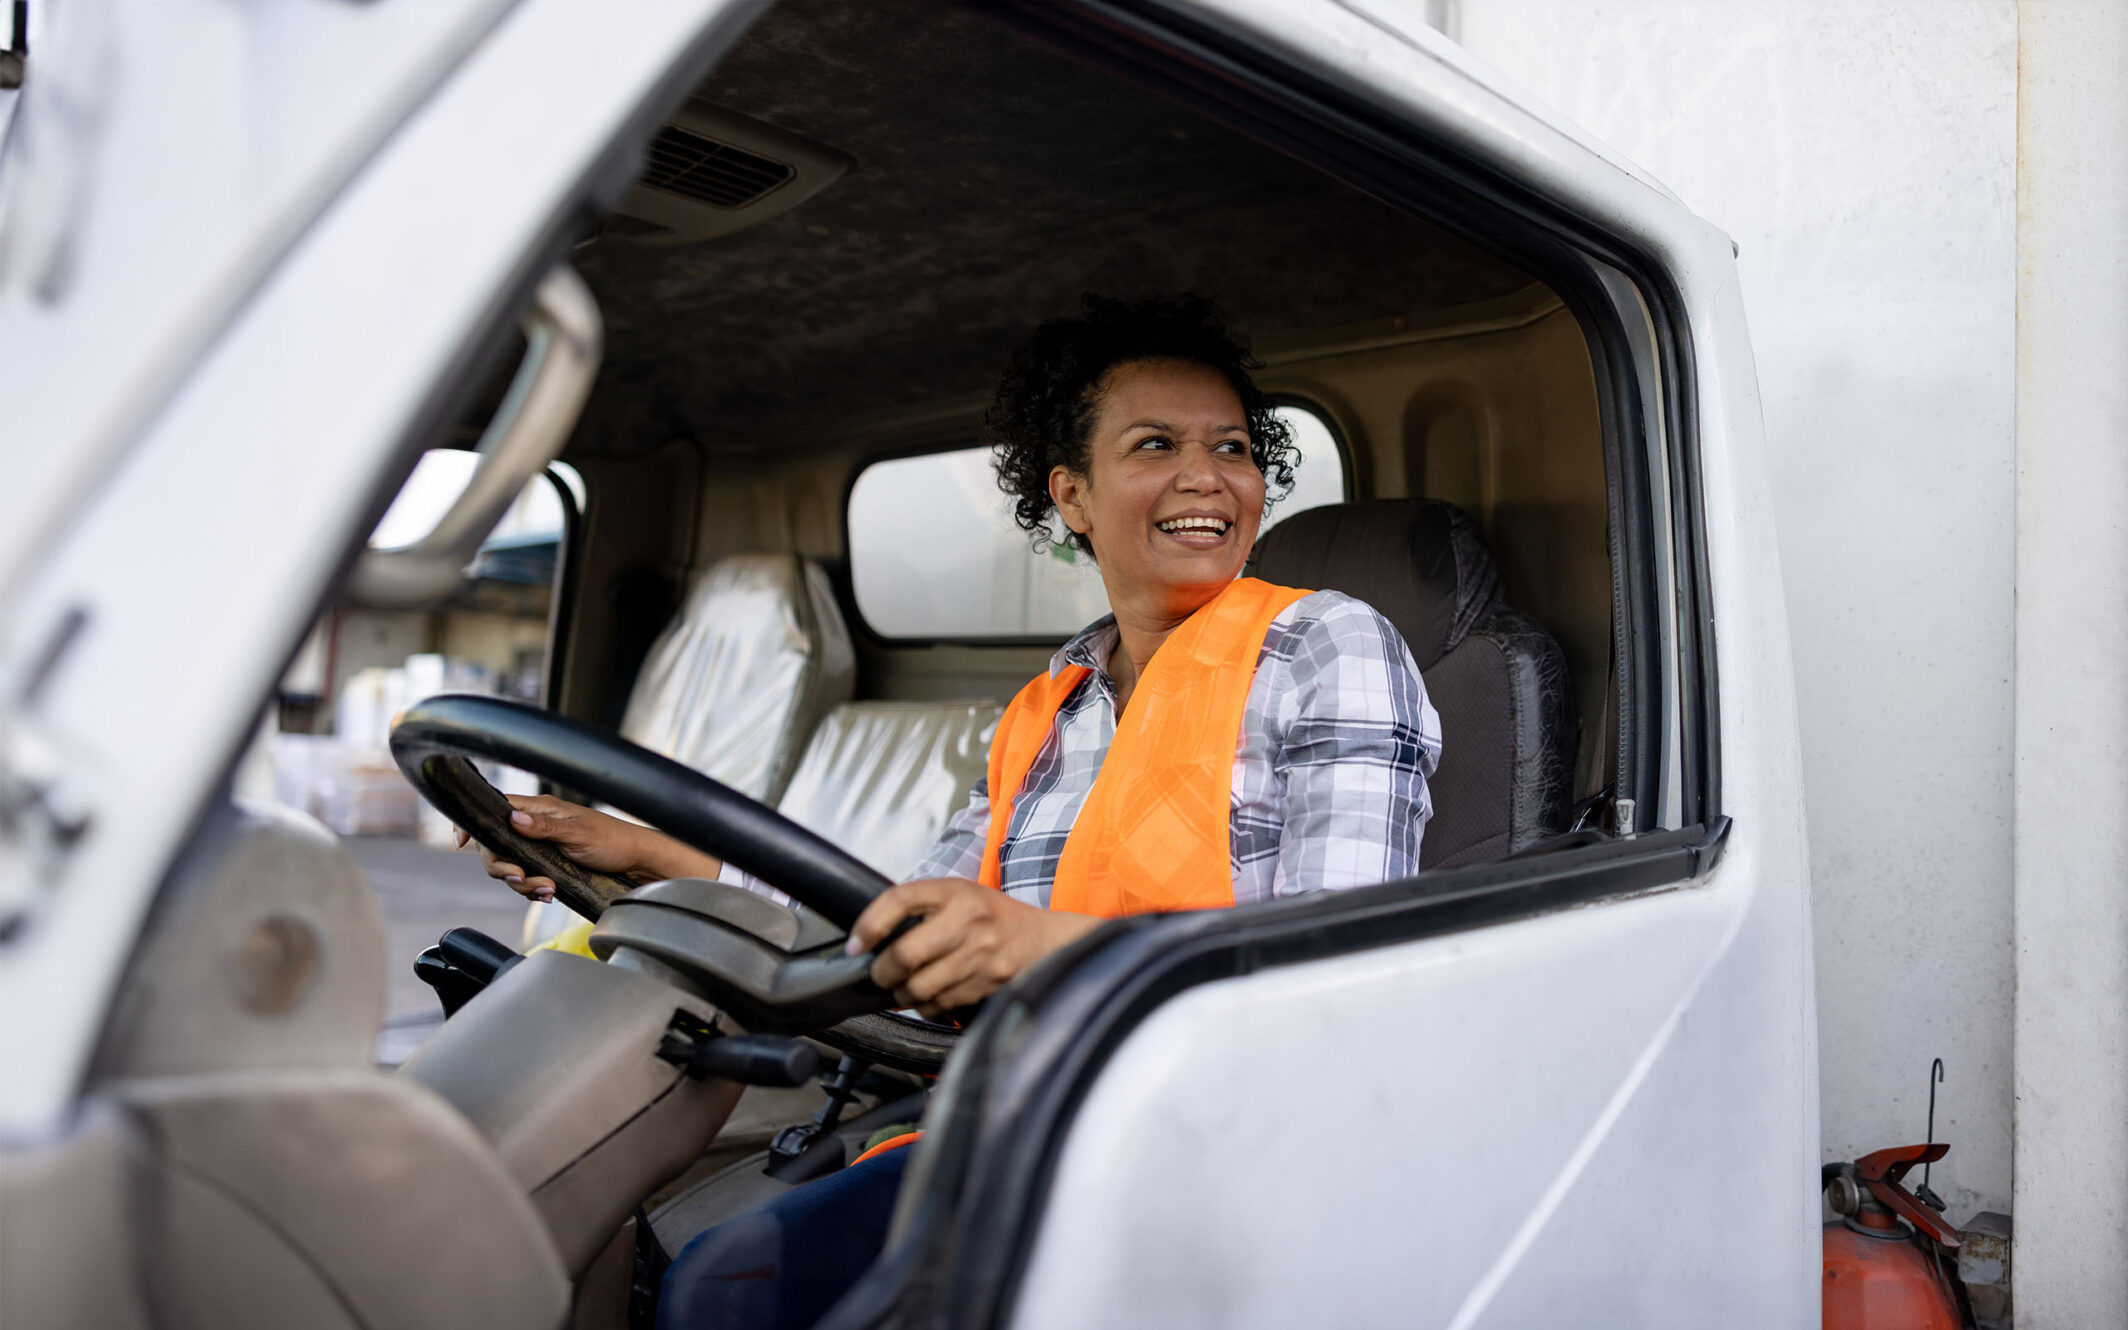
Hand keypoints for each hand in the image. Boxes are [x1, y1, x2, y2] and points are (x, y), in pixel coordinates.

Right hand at [453, 794, 719, 901]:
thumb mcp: (580, 833)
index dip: (473, 824)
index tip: (461, 841)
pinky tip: (548, 894)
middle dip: (503, 867)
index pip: (495, 809)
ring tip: (546, 890)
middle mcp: (535, 826)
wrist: (638, 863)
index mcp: (539, 810)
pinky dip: (533, 890)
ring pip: (510, 867)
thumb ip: (545, 827)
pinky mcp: (548, 866)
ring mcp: (540, 847)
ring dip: (522, 883)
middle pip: (495, 846)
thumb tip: (513, 818)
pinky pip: (526, 880)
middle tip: (522, 878)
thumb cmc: (614, 841)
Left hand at [846, 878, 1102, 1017]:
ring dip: (903, 994)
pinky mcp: (986, 984)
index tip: (856, 945)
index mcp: (955, 891)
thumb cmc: (993, 917)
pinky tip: (932, 995)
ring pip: (919, 987)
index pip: (900, 899)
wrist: (1044, 941)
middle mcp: (968, 920)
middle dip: (882, 971)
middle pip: (905, 955)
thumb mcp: (959, 895)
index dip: (869, 924)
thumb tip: (869, 938)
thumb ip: (920, 908)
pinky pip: (940, 1005)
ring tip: (906, 986)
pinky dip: (927, 1006)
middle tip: (880, 973)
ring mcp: (979, 955)